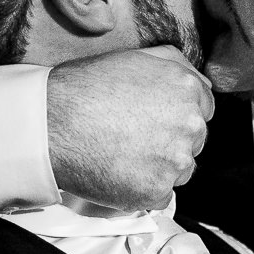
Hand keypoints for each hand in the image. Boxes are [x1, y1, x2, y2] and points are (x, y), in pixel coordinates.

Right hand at [45, 46, 212, 211]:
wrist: (51, 123)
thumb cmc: (84, 88)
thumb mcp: (134, 57)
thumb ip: (176, 65)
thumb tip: (202, 82)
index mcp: (186, 89)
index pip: (202, 110)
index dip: (175, 116)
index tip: (153, 121)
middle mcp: (189, 124)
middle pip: (193, 142)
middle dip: (168, 142)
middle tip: (131, 138)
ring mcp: (175, 160)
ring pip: (179, 171)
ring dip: (158, 167)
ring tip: (122, 156)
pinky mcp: (156, 190)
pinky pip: (160, 196)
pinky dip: (142, 190)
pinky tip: (118, 173)